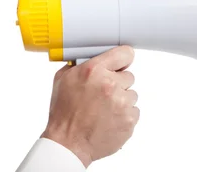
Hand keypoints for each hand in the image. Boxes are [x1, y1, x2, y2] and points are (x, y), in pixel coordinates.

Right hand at [40, 45, 139, 167]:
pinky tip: (109, 118)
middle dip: (118, 83)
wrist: (68, 143)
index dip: (122, 58)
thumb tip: (90, 57)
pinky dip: (124, 114)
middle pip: (129, 76)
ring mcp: (121, 103)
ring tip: (104, 109)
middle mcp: (109, 84)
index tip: (121, 63)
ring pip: (132, 94)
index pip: (124, 54)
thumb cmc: (64, 113)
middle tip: (103, 93)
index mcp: (93, 70)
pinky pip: (134, 111)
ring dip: (121, 100)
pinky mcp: (129, 119)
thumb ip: (79, 65)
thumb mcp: (63, 80)